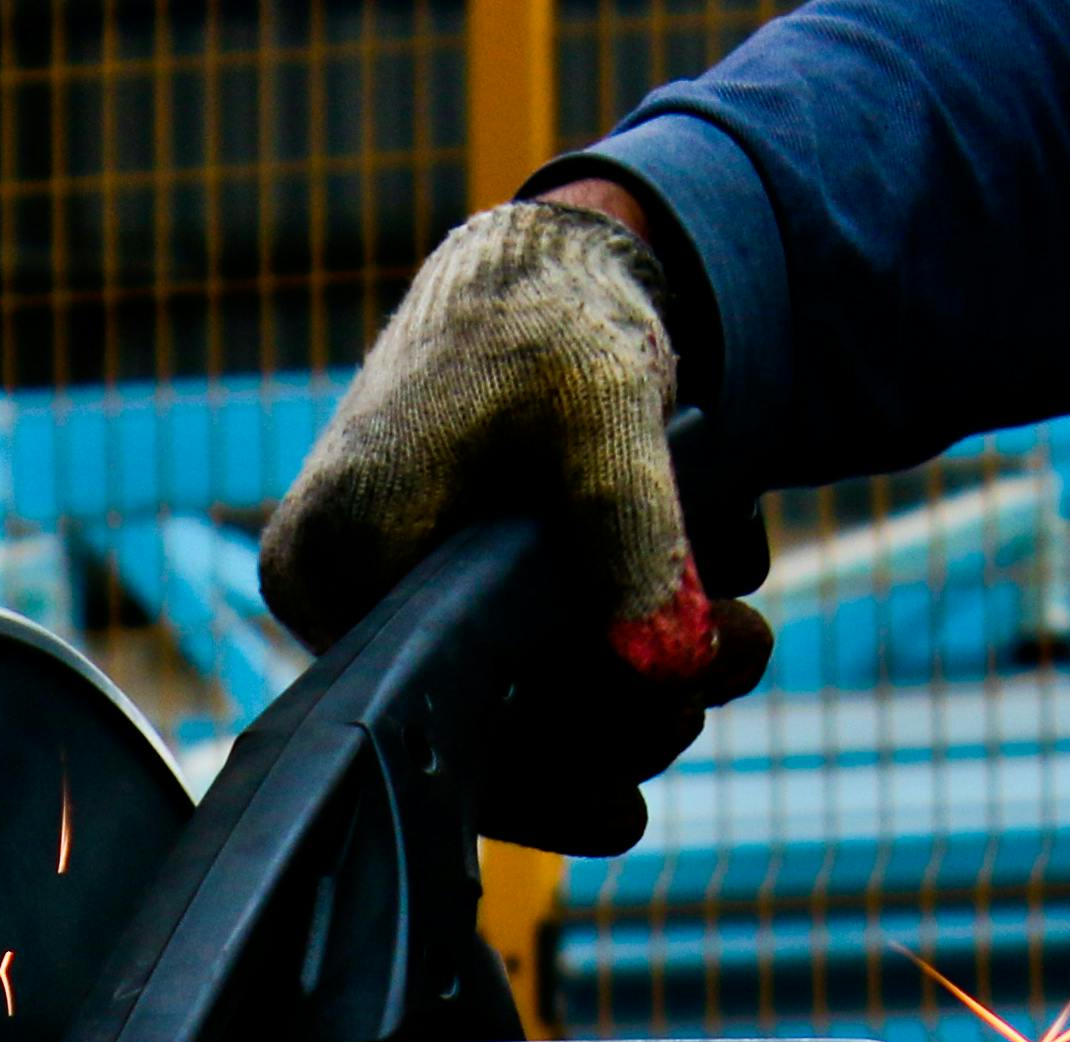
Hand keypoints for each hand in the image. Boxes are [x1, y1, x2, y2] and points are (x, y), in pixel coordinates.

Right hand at [257, 189, 771, 853]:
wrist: (530, 275)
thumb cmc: (550, 324)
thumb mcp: (603, 409)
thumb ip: (632, 528)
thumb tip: (668, 665)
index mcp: (337, 562)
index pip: (450, 710)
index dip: (571, 739)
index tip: (679, 710)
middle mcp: (333, 603)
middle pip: (482, 726)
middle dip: (624, 708)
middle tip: (736, 654)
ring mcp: (373, 608)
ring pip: (510, 708)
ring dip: (633, 688)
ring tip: (737, 631)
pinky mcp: (423, 603)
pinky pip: (514, 675)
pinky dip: (603, 658)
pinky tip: (690, 621)